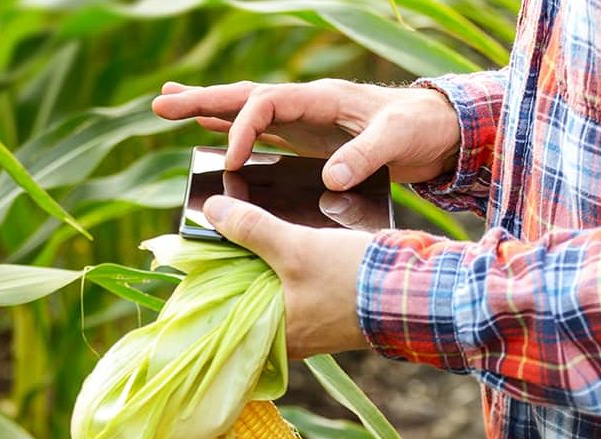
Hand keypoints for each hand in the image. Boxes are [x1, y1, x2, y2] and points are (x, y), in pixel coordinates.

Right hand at [152, 79, 460, 189]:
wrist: (441, 130)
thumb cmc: (422, 127)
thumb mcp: (397, 139)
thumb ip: (364, 156)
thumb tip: (328, 180)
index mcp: (322, 98)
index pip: (266, 102)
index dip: (242, 127)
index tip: (231, 160)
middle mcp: (307, 106)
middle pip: (245, 98)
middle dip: (203, 100)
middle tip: (159, 104)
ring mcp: (307, 123)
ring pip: (248, 113)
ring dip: (211, 111)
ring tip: (171, 107)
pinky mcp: (312, 142)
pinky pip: (266, 135)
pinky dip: (237, 134)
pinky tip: (216, 136)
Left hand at [202, 194, 371, 358]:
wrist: (416, 289)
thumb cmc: (352, 276)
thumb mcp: (296, 247)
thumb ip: (252, 229)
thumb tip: (211, 210)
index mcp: (275, 334)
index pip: (229, 309)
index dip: (215, 278)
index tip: (208, 250)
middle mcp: (293, 339)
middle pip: (253, 299)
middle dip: (243, 268)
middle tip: (230, 234)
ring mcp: (317, 329)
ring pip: (279, 293)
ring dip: (271, 266)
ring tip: (259, 233)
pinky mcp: (337, 315)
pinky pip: (304, 292)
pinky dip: (295, 271)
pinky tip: (294, 246)